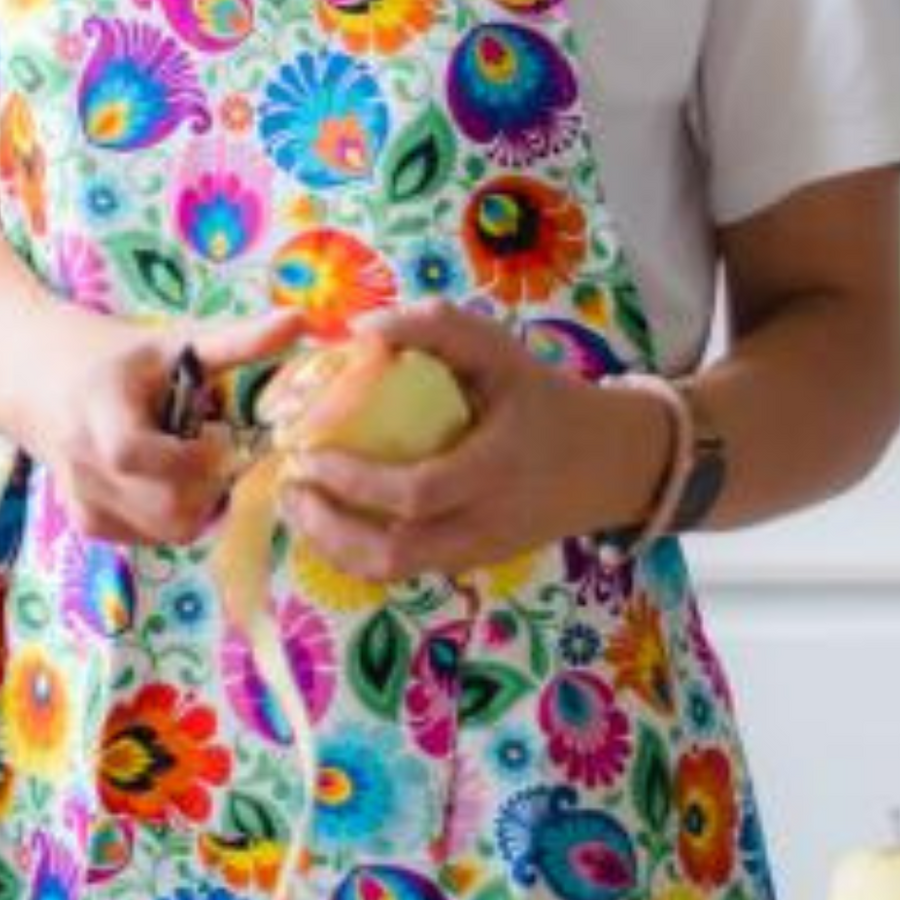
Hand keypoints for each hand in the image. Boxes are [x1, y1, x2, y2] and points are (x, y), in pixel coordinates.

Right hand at [12, 305, 306, 545]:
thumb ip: (237, 340)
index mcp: (97, 406)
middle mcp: (82, 461)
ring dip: (199, 502)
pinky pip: (152, 538)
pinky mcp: (88, 525)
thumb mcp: (174, 342)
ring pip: (166, 530)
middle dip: (210, 484)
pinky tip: (170, 480)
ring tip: (192, 459)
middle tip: (218, 448)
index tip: (218, 432)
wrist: (39, 382)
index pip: (133, 453)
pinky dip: (176, 516)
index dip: (188, 457)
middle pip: (165, 507)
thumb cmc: (118, 358)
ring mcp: (82, 499)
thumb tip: (300, 321)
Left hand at [280, 300, 674, 580]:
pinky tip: (331, 516)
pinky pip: (402, 569)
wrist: (609, 463)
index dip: (355, 480)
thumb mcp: (502, 350)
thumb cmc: (545, 396)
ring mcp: (475, 551)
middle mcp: (485, 523)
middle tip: (290, 484)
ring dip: (334, 545)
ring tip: (299, 504)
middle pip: (394, 553)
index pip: (417, 493)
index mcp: (497, 469)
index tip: (309, 451)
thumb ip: (437, 328)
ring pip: (391, 572)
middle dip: (328, 527)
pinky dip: (357, 550)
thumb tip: (359, 329)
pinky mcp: (467, 562)